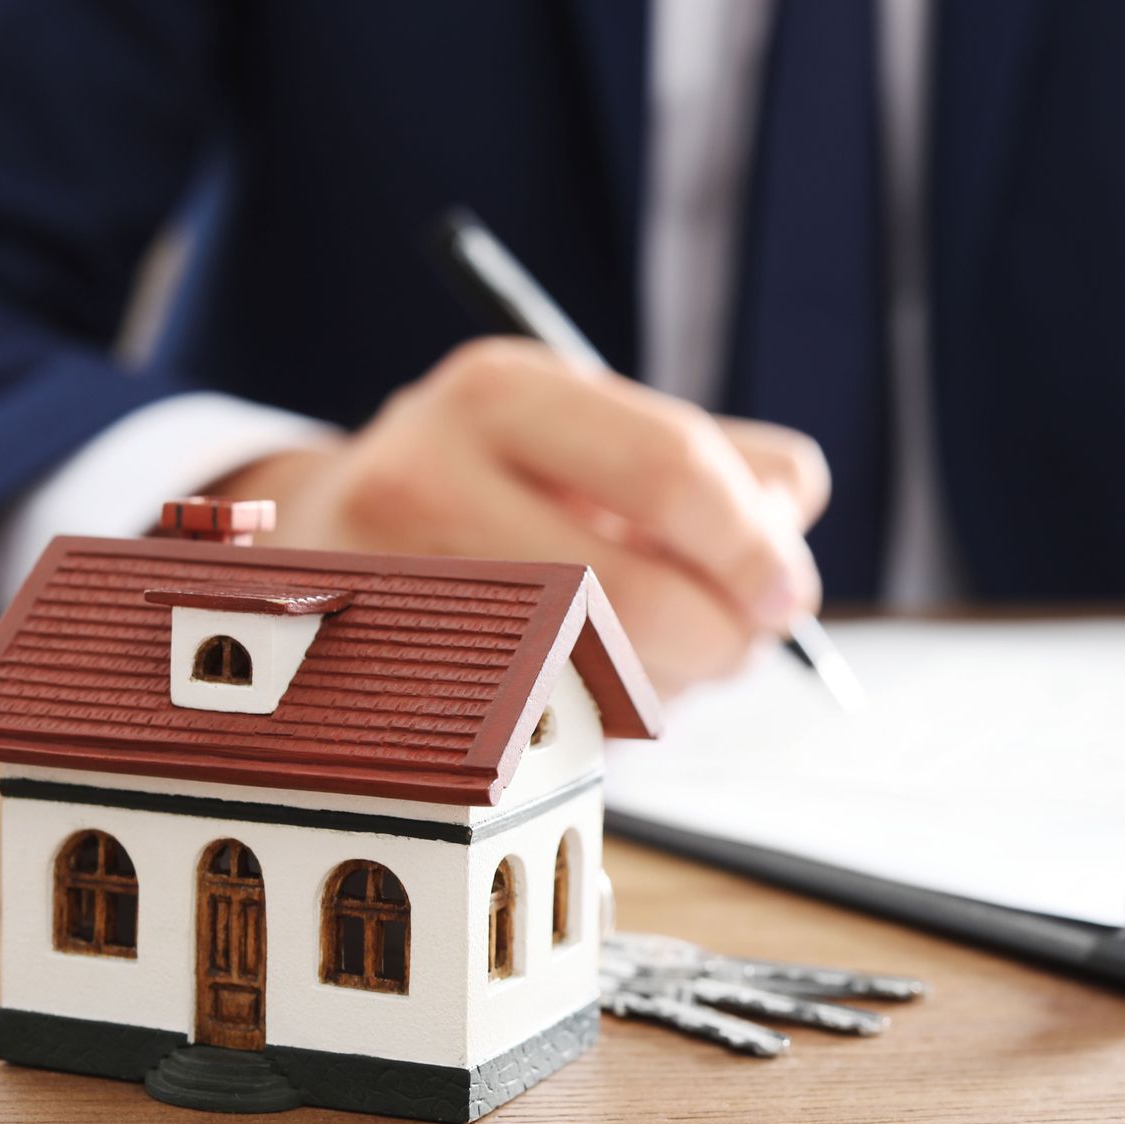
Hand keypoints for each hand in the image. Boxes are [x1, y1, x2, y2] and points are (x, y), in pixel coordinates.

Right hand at [208, 339, 828, 695]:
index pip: (669, 470)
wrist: (335, 526)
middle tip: (743, 639)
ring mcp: (393, 587)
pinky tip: (588, 676)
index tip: (788, 592)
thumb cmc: (498, 477)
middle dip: (724, 638)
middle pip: (638, 596)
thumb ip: (718, 465)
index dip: (754, 546)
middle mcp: (425, 478)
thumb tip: (790, 539)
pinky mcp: (384, 681)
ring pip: (598, 679)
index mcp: (499, 394)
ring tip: (653, 646)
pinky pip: (548, 729)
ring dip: (669, 684)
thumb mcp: (590, 427)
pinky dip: (605, 718)